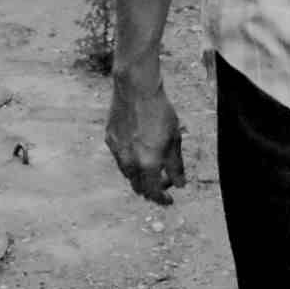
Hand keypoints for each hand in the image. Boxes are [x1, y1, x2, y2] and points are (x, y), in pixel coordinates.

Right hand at [105, 76, 185, 205]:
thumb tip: (179, 184)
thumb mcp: (175, 139)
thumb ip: (176, 166)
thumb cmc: (160, 111)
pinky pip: (120, 158)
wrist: (136, 89)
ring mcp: (117, 151)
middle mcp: (130, 162)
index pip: (153, 193)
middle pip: (138, 188)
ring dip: (140, 177)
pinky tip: (139, 150)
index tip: (169, 200)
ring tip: (151, 167)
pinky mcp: (110, 140)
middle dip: (151, 190)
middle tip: (163, 183)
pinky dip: (130, 162)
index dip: (162, 199)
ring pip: (128, 174)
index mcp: (148, 164)